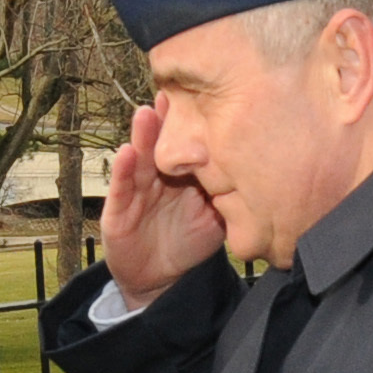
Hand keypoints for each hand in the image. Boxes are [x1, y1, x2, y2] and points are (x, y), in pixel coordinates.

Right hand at [100, 99, 224, 307]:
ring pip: (139, 159)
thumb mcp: (215, 218)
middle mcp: (157, 176)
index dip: (190, 121)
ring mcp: (136, 191)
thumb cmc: (189, 242)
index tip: (201, 96)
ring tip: (146, 114)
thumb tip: (255, 173)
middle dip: (164, 119)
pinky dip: (122, 170)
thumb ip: (228, 196)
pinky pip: (121, 189)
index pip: (186, 142)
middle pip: (161, 142)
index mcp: (182, 173)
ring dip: (142, 136)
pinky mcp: (117, 211)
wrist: (161, 279)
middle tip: (170, 92)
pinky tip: (125, 153)